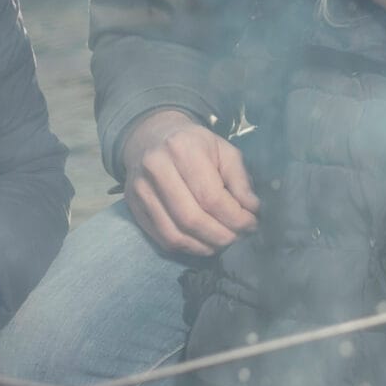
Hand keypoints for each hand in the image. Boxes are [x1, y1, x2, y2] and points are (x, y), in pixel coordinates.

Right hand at [121, 109, 260, 256]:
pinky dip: (187, 248)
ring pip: (174, 235)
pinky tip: (204, 243)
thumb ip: (240, 180)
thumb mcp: (224, 150)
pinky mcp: (133, 207)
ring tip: (224, 242)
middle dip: (221, 236)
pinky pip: (162, 239)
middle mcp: (156, 168)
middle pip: (191, 219)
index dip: (235, 217)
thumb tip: (252, 209)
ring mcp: (140, 190)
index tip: (251, 224)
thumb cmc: (195, 145)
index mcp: (182, 148)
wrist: (151, 137)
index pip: (211, 196)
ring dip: (205, 246)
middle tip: (239, 237)